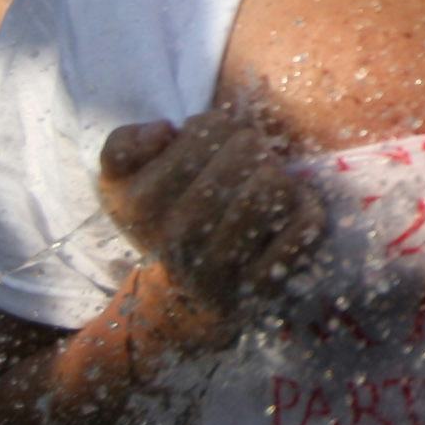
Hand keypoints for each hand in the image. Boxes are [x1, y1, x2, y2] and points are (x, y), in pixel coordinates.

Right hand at [96, 101, 325, 335]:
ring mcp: (224, 265)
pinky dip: (304, 207)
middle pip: (246, 151)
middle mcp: (181, 236)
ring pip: (275, 184)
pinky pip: (304, 225)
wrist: (180, 301)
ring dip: (275, 174)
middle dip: (250, 145)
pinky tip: (284, 210)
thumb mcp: (120, 183)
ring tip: (261, 183)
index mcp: (143, 204)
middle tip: (243, 159)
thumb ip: (124, 146)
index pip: (206, 129)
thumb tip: (164, 131)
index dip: (216, 124)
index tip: (211, 141)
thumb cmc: (159, 222)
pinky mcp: (264, 285)